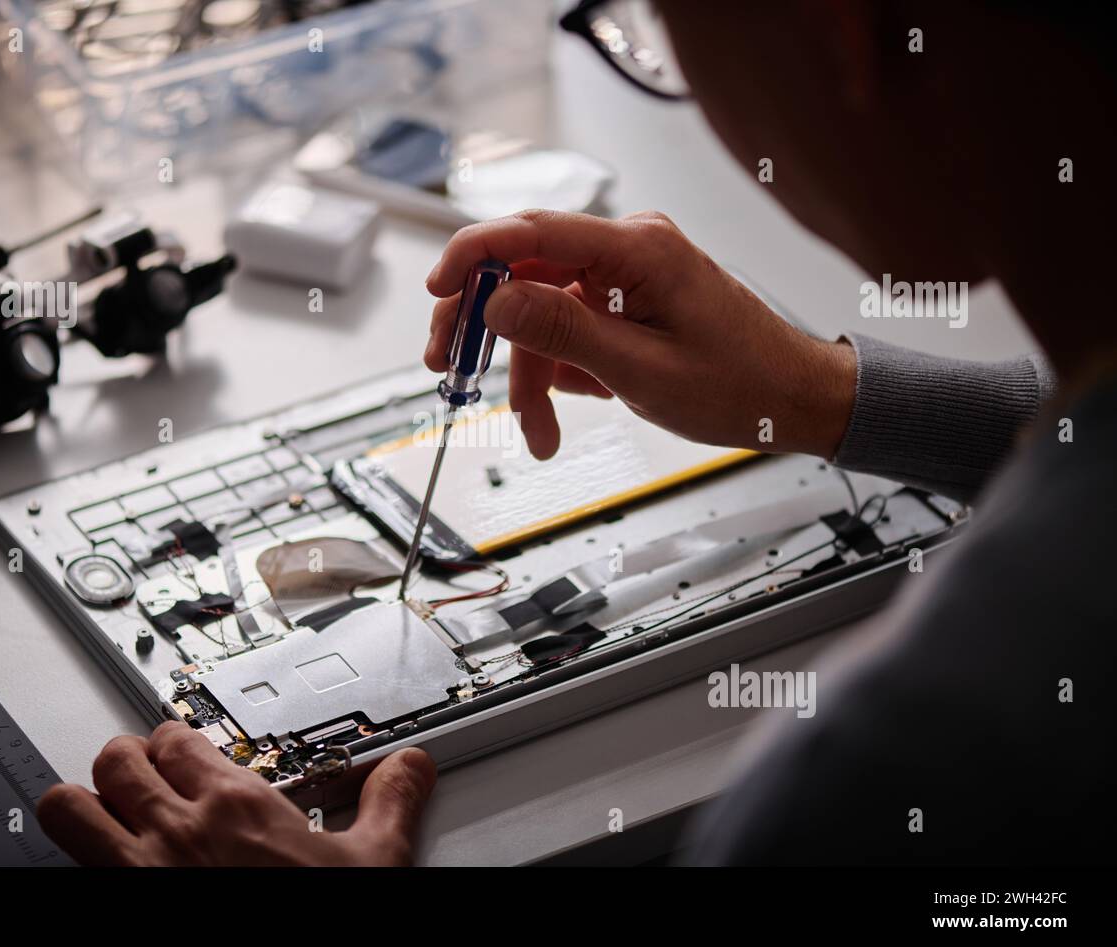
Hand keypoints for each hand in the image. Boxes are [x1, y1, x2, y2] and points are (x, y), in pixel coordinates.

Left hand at [37, 722, 436, 865]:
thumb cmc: (319, 929)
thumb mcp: (372, 864)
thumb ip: (388, 804)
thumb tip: (410, 768)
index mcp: (237, 806)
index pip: (177, 738)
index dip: (177, 741)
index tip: (188, 753)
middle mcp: (177, 829)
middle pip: (117, 758)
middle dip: (127, 760)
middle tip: (146, 776)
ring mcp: (137, 871)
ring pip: (70, 803)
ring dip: (83, 802)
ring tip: (106, 810)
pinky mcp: (115, 905)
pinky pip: (65, 862)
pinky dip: (75, 854)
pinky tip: (99, 864)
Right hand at [425, 209, 856, 459]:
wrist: (793, 400)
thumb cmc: (742, 385)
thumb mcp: (642, 371)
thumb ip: (564, 331)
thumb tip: (495, 299)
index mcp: (638, 248)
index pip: (531, 231)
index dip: (472, 255)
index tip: (437, 289)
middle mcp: (627, 249)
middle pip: (524, 275)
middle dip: (488, 332)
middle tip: (451, 371)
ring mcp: (625, 276)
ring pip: (542, 315)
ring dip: (530, 375)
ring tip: (539, 432)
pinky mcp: (625, 302)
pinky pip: (568, 329)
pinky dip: (557, 371)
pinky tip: (571, 407)